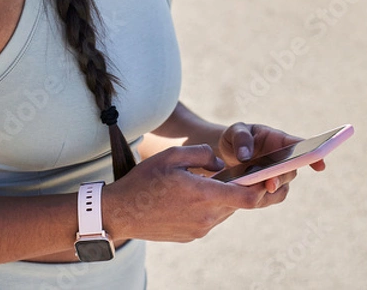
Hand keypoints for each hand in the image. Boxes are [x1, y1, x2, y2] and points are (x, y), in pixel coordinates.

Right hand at [102, 143, 297, 243]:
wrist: (121, 213)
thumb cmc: (145, 180)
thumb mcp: (173, 155)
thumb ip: (204, 154)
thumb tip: (222, 163)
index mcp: (203, 195)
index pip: (247, 198)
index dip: (263, 188)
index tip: (268, 177)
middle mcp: (206, 217)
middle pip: (237, 203)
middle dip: (239, 188)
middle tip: (237, 172)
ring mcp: (198, 230)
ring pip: (223, 211)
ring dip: (222, 197)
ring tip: (205, 181)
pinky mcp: (191, 236)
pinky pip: (209, 219)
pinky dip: (208, 206)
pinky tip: (189, 196)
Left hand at [218, 122, 324, 192]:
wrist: (228, 155)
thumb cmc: (236, 138)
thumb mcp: (235, 131)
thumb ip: (241, 139)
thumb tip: (244, 157)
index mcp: (279, 140)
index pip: (301, 145)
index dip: (314, 154)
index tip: (320, 164)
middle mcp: (283, 159)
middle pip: (291, 170)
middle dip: (281, 178)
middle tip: (270, 183)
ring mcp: (278, 176)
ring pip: (281, 187)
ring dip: (269, 191)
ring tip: (251, 189)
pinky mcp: (269, 190)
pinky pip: (271, 198)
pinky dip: (260, 198)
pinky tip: (246, 194)